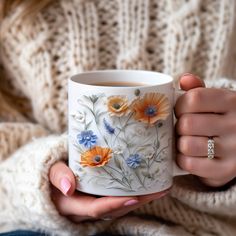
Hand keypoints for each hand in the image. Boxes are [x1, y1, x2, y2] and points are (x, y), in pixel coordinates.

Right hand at [49, 161, 168, 221]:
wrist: (51, 177)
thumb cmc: (50, 172)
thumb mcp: (50, 171)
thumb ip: (57, 175)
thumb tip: (68, 187)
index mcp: (72, 205)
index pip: (95, 209)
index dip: (114, 205)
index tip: (134, 198)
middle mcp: (85, 209)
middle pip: (114, 209)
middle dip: (137, 202)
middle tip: (159, 191)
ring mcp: (93, 204)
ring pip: (119, 206)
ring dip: (140, 199)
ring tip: (160, 188)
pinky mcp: (99, 197)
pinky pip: (117, 199)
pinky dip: (132, 194)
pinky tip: (146, 185)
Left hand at [175, 73, 235, 186]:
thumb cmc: (220, 118)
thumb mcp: (215, 100)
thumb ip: (198, 90)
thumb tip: (185, 79)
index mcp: (231, 101)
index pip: (193, 99)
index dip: (179, 106)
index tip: (181, 111)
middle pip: (187, 124)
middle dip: (179, 127)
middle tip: (184, 128)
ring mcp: (233, 149)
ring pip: (187, 145)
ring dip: (181, 144)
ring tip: (187, 141)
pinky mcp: (226, 170)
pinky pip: (190, 164)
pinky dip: (183, 159)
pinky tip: (189, 155)